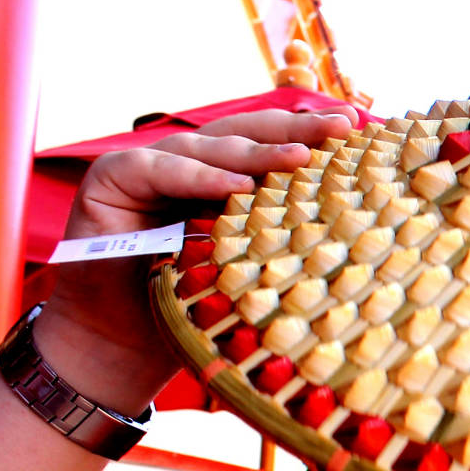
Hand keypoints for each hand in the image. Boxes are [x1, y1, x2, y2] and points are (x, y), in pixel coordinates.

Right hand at [39, 110, 355, 410]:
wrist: (124, 345)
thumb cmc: (193, 312)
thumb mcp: (249, 266)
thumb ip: (279, 233)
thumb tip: (355, 221)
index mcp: (222, 180)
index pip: (269, 146)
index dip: (310, 136)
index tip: (358, 127)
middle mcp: (187, 165)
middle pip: (246, 136)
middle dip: (295, 130)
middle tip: (343, 126)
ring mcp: (148, 166)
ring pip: (209, 146)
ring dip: (257, 151)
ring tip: (301, 157)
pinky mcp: (111, 179)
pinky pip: (158, 169)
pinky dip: (199, 176)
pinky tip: (238, 184)